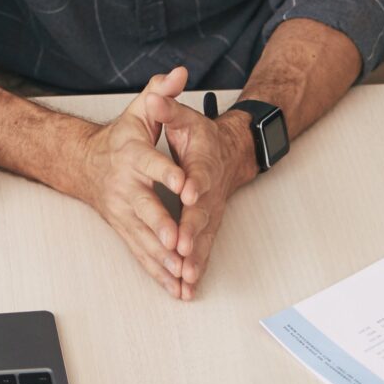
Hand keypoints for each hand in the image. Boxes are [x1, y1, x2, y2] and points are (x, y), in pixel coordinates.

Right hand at [64, 67, 196, 298]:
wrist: (83, 163)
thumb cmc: (120, 138)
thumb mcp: (139, 111)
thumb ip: (160, 93)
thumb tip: (179, 73)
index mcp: (132, 156)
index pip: (151, 163)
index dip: (168, 173)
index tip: (185, 184)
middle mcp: (126, 187)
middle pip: (145, 208)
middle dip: (162, 226)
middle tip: (178, 240)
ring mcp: (123, 212)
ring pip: (143, 237)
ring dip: (162, 256)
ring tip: (180, 270)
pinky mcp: (124, 229)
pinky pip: (141, 253)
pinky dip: (157, 271)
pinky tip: (173, 285)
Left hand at [157, 103, 256, 300]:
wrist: (228, 151)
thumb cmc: (201, 135)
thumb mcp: (183, 115)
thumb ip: (167, 104)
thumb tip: (155, 95)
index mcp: (202, 161)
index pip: (199, 172)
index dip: (193, 181)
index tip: (187, 191)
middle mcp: (208, 191)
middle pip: (202, 213)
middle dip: (191, 231)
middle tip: (181, 246)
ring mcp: (209, 212)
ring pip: (202, 237)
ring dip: (194, 257)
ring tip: (186, 277)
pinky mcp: (206, 227)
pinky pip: (201, 250)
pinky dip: (195, 269)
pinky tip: (187, 288)